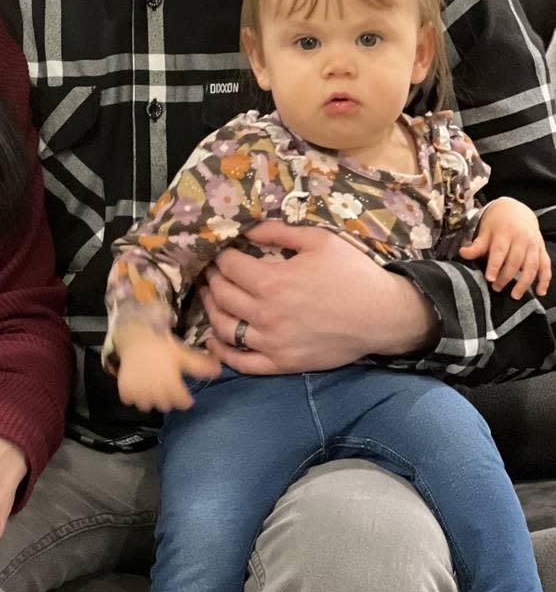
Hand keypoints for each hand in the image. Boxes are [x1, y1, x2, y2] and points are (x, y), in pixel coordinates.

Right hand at [114, 324, 219, 410]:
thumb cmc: (162, 347)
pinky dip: (134, 395)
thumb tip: (219, 371)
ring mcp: (139, 394)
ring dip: (152, 398)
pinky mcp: (125, 391)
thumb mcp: (183, 355)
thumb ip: (200, 366)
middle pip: (167, 405)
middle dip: (168, 397)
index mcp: (172, 386)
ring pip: (149, 405)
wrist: (135, 338)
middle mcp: (156, 393)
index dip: (184, 397)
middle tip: (166, 384)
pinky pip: (132, 400)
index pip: (183, 403)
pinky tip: (138, 385)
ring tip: (152, 386)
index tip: (181, 389)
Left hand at [201, 222, 438, 373]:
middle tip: (209, 271)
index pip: (229, 267)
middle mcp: (266, 314)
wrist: (383, 315)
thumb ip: (278, 232)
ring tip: (208, 297)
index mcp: (272, 282)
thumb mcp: (318, 241)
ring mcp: (272, 343)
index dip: (219, 257)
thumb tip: (246, 228)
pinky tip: (214, 340)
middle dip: (211, 279)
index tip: (219, 252)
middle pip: (221, 295)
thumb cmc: (353, 273)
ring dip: (209, 310)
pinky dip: (223, 352)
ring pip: (224, 328)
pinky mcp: (282, 363)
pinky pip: (243, 363)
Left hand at [460, 198, 551, 299]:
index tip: (489, 278)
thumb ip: (477, 245)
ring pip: (532, 266)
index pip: (499, 251)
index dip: (494, 265)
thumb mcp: (485, 230)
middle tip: (496, 288)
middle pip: (515, 261)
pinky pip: (546, 265)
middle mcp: (522, 239)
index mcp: (505, 232)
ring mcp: (534, 245)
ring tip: (515, 295)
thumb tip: (462, 253)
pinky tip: (540, 292)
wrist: (516, 209)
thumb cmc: (497, 223)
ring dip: (524, 282)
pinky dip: (544, 279)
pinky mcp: (542, 250)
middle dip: (506, 277)